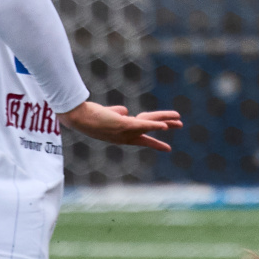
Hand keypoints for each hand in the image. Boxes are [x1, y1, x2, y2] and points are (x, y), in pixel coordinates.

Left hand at [58, 101, 182, 151]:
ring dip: (165, 122)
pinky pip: (141, 125)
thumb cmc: (89, 117)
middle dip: (166, 126)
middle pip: (149, 131)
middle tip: (181, 125)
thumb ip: (116, 113)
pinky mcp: (122, 124)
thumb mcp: (106, 114)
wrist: (78, 118)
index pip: (142, 137)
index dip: (155, 141)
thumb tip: (124, 111)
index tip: (167, 148)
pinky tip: (164, 126)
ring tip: (179, 121)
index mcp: (122, 134)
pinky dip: (153, 126)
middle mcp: (124, 136)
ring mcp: (124, 131)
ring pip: (149, 124)